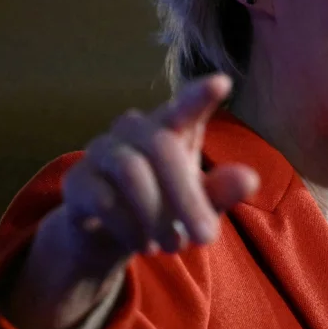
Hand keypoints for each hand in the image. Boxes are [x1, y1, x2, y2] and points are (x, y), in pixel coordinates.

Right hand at [1, 75, 257, 328]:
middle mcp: (135, 130)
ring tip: (174, 246)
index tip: (222, 83)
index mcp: (171, 127)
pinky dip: (130, 227)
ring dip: (156, 215)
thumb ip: (221, 191)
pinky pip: (103, 199)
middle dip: (187, 197)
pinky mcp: (77, 180)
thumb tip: (250, 179)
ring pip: (131, 171)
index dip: (200, 95)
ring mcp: (102, 150)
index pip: (186, 105)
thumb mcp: (198, 204)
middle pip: (161, 146)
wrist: (107, 236)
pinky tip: (144, 244)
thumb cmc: (164, 207)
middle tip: (208, 237)